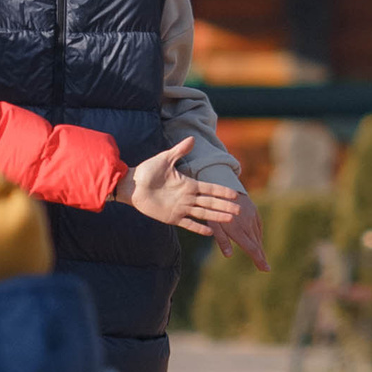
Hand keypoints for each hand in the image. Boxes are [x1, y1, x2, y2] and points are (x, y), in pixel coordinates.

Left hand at [119, 137, 245, 233]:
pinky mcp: (172, 217)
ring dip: (216, 217)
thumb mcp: (165, 159)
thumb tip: (192, 139)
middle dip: (224, 206)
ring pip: (203, 214)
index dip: (222, 191)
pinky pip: (188, 224)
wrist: (132, 185)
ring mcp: (180, 208)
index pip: (209, 188)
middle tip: (240, 210)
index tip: (235, 194)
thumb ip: (179, 151)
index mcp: (187, 184)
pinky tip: (210, 233)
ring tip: (230, 220)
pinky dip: (198, 228)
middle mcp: (187, 197)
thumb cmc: (147, 171)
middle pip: (210, 202)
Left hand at [208, 190, 268, 270]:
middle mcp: (247, 224)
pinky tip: (258, 242)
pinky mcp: (254, 212)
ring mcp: (252, 217)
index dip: (259, 259)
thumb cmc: (213, 207)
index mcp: (237, 229)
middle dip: (261, 256)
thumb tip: (228, 255)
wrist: (223, 186)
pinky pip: (258, 227)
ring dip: (260, 247)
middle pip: (256, 244)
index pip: (251, 248)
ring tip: (261, 257)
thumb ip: (221, 240)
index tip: (266, 269)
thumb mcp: (213, 224)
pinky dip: (258, 236)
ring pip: (258, 236)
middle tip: (266, 268)